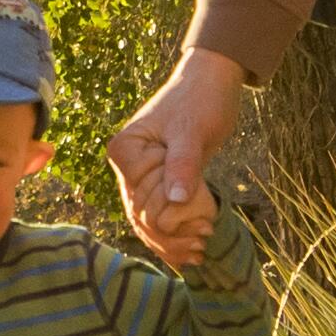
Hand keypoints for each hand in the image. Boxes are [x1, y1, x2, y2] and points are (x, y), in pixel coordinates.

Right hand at [107, 48, 247, 239]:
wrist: (210, 83)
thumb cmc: (201, 100)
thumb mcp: (193, 132)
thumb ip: (183, 165)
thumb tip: (175, 200)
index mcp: (125, 150)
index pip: (141, 199)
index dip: (170, 217)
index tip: (205, 222)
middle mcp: (125, 166)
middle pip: (140, 215)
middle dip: (172, 234)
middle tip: (206, 239)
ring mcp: (138, 176)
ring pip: (145, 222)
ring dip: (171, 241)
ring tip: (200, 251)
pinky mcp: (155, 182)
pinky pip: (156, 216)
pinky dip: (171, 235)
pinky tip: (189, 251)